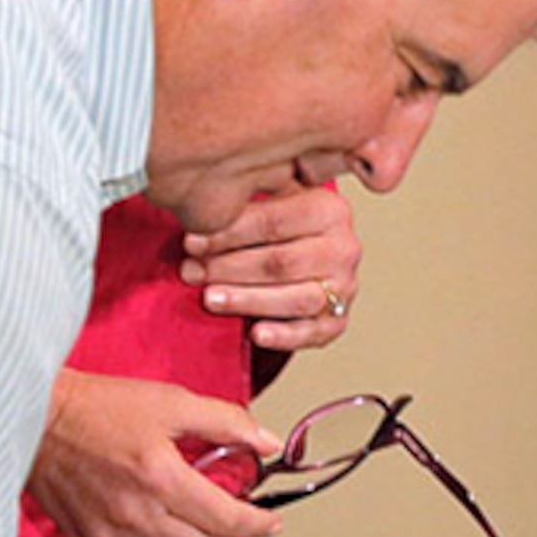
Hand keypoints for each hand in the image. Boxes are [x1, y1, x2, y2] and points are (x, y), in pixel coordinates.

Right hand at [27, 372, 280, 536]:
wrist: (36, 420)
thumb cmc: (99, 407)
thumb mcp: (170, 401)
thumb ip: (225, 422)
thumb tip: (266, 442)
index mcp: (161, 478)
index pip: (227, 521)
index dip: (258, 524)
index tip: (269, 521)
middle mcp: (137, 516)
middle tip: (235, 522)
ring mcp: (112, 536)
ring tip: (202, 527)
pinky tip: (165, 529)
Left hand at [182, 185, 361, 354]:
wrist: (311, 251)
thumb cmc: (283, 225)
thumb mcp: (271, 200)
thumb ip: (246, 203)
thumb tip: (198, 215)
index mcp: (330, 210)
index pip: (273, 222)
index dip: (229, 234)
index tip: (192, 242)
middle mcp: (344, 249)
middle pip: (281, 262)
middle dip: (230, 269)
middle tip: (192, 272)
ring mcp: (345, 288)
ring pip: (295, 299)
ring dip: (248, 300)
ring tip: (210, 298)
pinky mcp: (337, 321)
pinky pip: (311, 333)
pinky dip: (283, 335)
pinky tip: (256, 333)